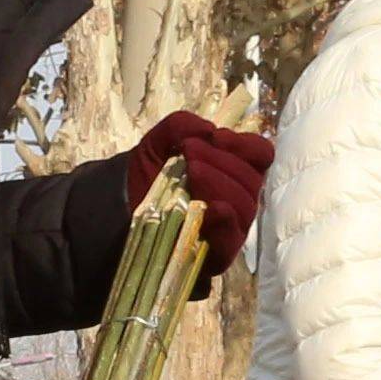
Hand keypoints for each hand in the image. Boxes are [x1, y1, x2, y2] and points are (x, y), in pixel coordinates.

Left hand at [119, 111, 273, 283]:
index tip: (216, 138)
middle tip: (190, 155)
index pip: (260, 154)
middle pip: (251, 179)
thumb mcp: (159, 141)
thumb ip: (181, 125)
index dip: (244, 144)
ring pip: (244, 205)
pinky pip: (232, 239)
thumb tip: (208, 130)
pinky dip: (226, 222)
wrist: (120, 208)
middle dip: (222, 162)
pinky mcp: (217, 254)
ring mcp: (231, 227)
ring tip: (192, 173)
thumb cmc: (149, 173)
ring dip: (219, 183)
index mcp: (233, 169)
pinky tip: (212, 208)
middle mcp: (239, 197)